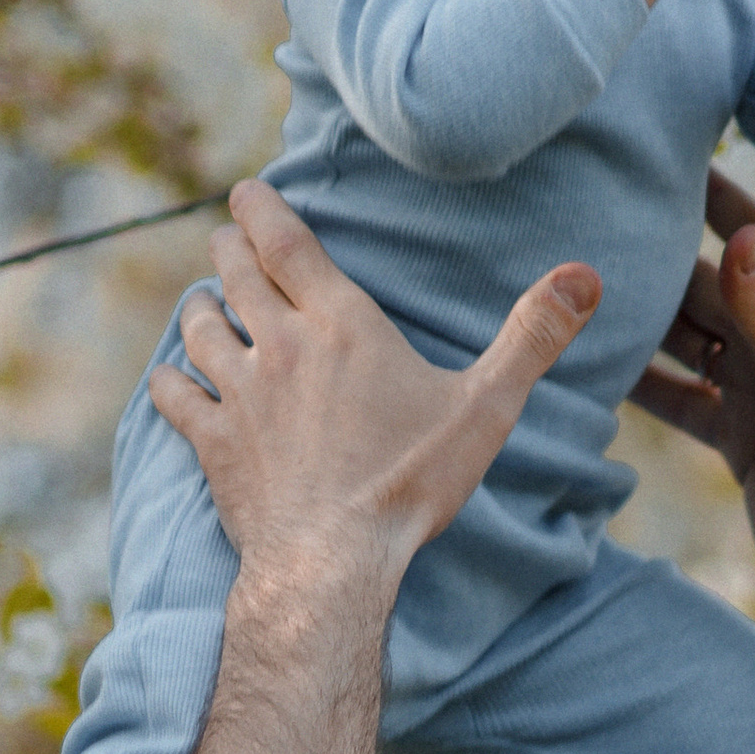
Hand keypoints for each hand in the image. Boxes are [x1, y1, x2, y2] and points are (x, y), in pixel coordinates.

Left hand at [150, 183, 597, 601]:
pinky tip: (171, 379)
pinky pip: (171, 395)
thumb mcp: (486, 408)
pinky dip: (168, 379)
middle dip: (228, 247)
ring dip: (199, 307)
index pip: (286, 243)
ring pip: (198, 327)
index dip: (260, 208)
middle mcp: (279, 347)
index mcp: (341, 325)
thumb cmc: (410, 484)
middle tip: (226, 236)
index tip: (244, 190)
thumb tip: (586, 276)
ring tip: (204, 300)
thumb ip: (532, 336)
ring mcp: (237, 395)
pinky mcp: (211, 443)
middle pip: (236, 274)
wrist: (332, 563)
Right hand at [628, 171, 754, 623]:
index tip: (681, 158)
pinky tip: (597, 372)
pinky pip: (685, 396)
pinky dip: (647, 383)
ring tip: (586, 291)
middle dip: (666, 257)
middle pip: (717, 288)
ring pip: (694, 342)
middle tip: (602, 224)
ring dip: (648, 320)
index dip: (730, 198)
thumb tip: (740, 233)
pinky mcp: (741, 439)